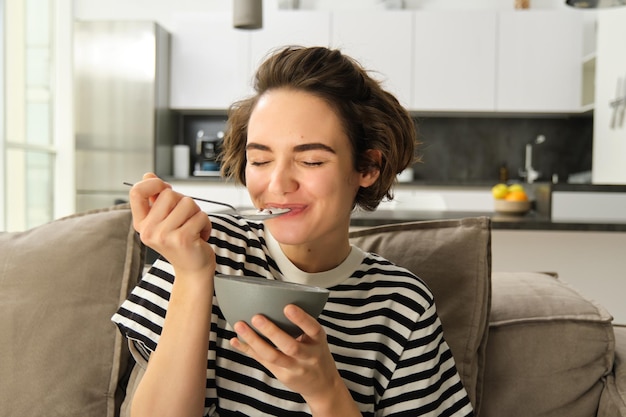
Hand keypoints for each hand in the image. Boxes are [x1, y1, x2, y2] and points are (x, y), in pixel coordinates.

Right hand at [128, 173, 214, 274]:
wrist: (193, 270)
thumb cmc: (181, 241)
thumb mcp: (164, 220)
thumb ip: (156, 198)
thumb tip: (148, 175)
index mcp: (141, 223)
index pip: (136, 192)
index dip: (153, 183)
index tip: (165, 188)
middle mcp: (149, 230)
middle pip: (169, 194)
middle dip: (184, 201)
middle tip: (186, 218)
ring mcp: (164, 236)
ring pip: (188, 203)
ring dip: (197, 213)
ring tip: (193, 228)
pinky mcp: (183, 239)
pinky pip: (201, 216)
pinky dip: (206, 223)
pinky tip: (200, 236)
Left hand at [230, 304, 344, 403]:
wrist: (323, 386)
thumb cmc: (316, 354)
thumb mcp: (317, 339)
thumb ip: (302, 325)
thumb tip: (275, 302)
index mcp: (318, 341)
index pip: (313, 329)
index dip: (301, 318)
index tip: (287, 307)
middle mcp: (308, 356)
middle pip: (290, 346)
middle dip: (272, 332)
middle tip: (256, 317)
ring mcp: (295, 368)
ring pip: (272, 356)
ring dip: (254, 341)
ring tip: (240, 326)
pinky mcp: (282, 375)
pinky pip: (263, 361)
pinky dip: (247, 350)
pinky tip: (236, 340)